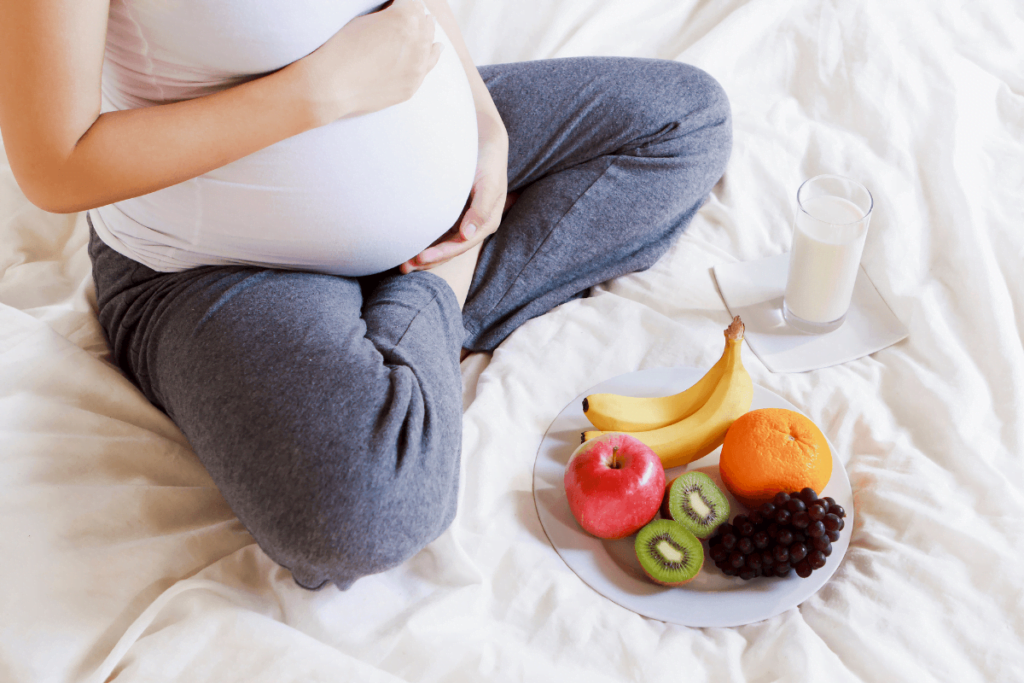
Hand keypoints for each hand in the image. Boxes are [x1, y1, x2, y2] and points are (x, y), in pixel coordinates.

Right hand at [292, 0, 442, 124]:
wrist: (330, 85)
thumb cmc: (340, 45)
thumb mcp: (364, 17)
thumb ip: (389, 12)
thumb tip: (397, 11)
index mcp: (406, 17)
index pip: (413, 1)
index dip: (403, 2)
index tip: (397, 5)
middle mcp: (418, 41)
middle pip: (424, 21)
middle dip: (415, 14)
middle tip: (407, 12)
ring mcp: (417, 66)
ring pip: (430, 42)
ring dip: (425, 32)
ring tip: (425, 24)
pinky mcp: (412, 85)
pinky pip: (428, 65)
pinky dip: (431, 54)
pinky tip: (436, 48)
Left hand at [400, 112, 514, 272]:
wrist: (485, 142)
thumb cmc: (487, 161)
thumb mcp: (489, 182)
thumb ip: (481, 208)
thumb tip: (467, 235)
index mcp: (485, 222)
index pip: (461, 245)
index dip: (441, 254)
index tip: (420, 257)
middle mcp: (474, 226)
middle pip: (449, 249)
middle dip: (428, 260)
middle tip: (404, 266)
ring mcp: (463, 221)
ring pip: (442, 244)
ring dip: (423, 255)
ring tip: (402, 264)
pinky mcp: (452, 214)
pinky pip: (437, 233)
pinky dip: (424, 241)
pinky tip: (407, 246)